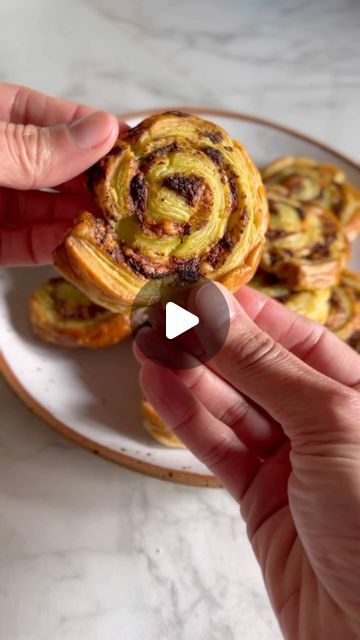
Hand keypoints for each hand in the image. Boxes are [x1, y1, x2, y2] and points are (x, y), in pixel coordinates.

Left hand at [0, 83, 123, 265]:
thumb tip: (101, 130)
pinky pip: (28, 245)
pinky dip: (57, 248)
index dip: (98, 132)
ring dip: (85, 220)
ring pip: (49, 211)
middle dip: (98, 184)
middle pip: (61, 169)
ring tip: (122, 227)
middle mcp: (3, 160)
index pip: (57, 119)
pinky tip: (84, 246)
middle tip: (138, 197)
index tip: (137, 149)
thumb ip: (35, 147)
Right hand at [135, 284, 359, 638]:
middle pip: (258, 372)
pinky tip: (161, 387)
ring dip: (190, 378)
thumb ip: (265, 365)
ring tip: (150, 347)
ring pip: (232, 409)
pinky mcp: (260, 499)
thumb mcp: (329, 420)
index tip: (207, 295)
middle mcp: (326, 425)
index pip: (299, 341)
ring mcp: (291, 463)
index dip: (252, 316)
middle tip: (165, 319)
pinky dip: (188, 418)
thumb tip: (220, 309)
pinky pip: (218, 449)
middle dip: (212, 345)